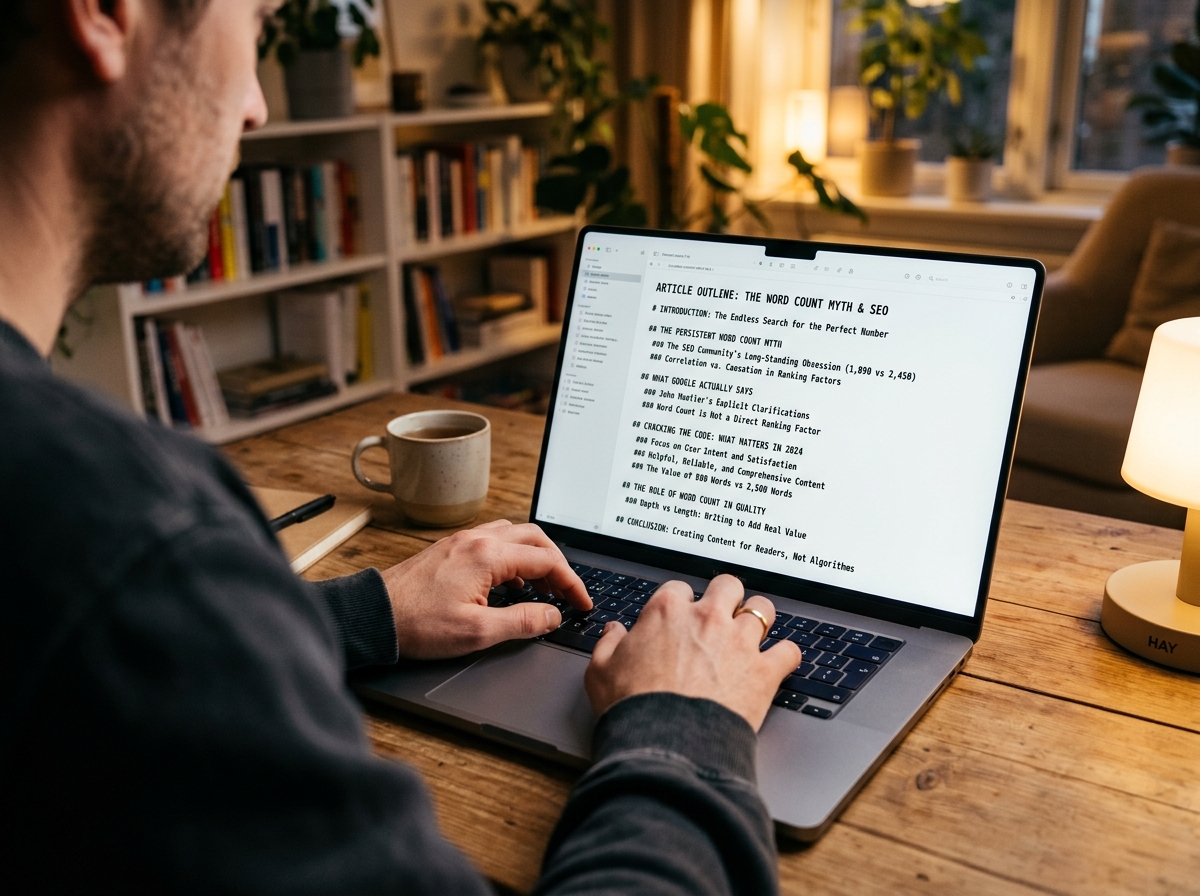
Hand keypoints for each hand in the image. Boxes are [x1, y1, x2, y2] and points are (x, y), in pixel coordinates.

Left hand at [380, 520, 590, 659]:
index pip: (546, 560)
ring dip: (535, 556)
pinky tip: (509, 583)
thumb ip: (522, 621)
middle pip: (535, 538)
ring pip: (514, 534)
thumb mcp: (477, 632)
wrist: (374, 616)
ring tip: (542, 587)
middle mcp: (477, 539)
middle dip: (558, 564)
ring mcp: (462, 540)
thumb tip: (552, 615)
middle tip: (567, 591)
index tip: (581, 602)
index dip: (571, 582)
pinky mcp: (450, 548)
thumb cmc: (417, 624)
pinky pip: (494, 541)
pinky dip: (512, 557)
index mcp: (488, 556)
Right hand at [584, 574, 800, 730]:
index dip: (680, 604)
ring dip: (758, 619)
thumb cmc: (632, 707)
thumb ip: (608, 643)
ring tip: (752, 633)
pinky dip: (786, 656)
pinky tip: (778, 663)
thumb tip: (614, 631)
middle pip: (728, 586)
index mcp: (667, 612)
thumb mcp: (600, 671)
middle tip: (721, 616)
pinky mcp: (764, 671)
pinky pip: (789, 650)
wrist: (665, 743)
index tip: (679, 619)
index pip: (679, 588)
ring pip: (762, 609)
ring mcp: (740, 641)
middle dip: (725, 598)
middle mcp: (707, 618)